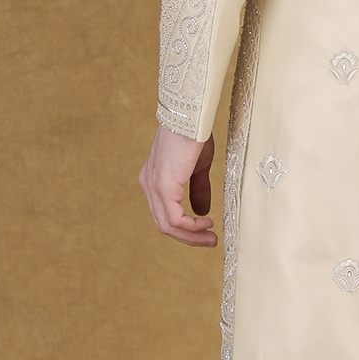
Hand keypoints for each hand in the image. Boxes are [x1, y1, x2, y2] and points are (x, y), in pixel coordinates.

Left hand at [138, 125, 218, 247]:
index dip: (184, 227)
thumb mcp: (197, 168)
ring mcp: (153, 187)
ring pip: (167, 226)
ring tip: (210, 238)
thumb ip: (198, 190)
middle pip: (164, 224)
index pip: (164, 214)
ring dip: (191, 236)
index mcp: (152, 181)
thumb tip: (202, 213)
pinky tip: (206, 222)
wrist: (191, 117)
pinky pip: (174, 219)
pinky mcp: (163, 187)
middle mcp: (148, 185)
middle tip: (210, 242)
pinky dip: (191, 226)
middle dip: (189, 237)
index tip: (206, 231)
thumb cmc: (194, 136)